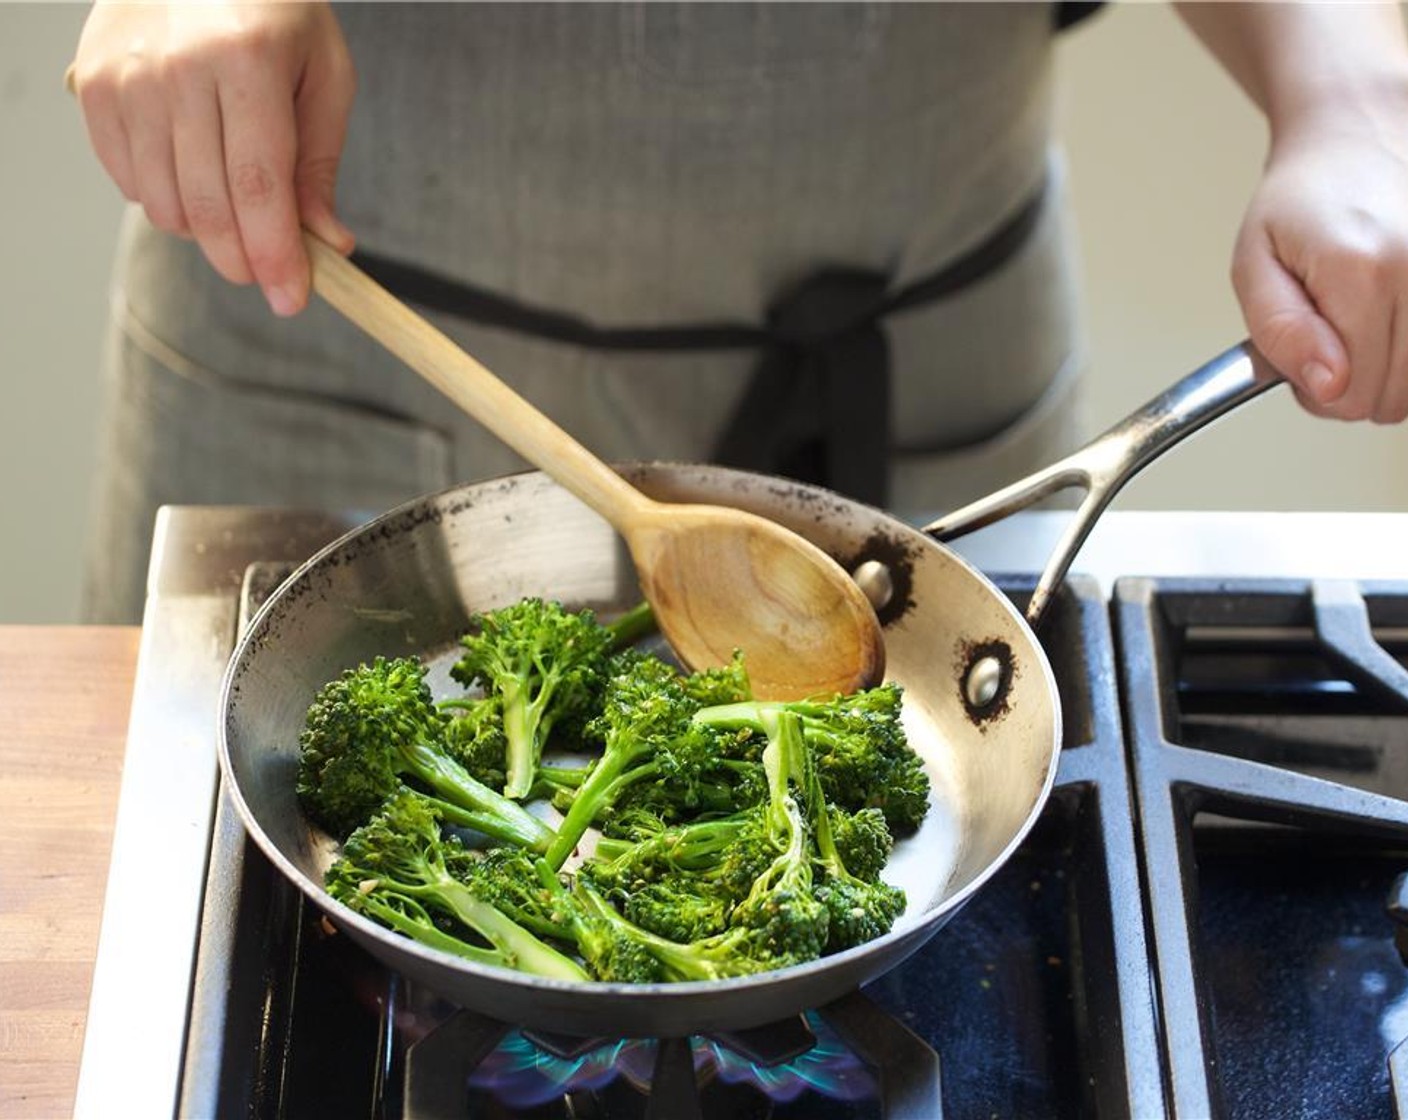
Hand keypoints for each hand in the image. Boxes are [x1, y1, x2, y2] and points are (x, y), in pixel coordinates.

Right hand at [71, 1, 355, 315]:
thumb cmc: (274, 14)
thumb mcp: (323, 76)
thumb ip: (319, 163)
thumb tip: (326, 243)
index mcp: (247, 60)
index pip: (259, 187)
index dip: (275, 255)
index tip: (292, 298)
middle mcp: (178, 68)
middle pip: (209, 207)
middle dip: (243, 260)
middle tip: (267, 273)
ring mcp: (127, 77)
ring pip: (165, 205)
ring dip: (205, 231)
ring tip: (234, 205)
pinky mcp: (93, 85)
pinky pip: (128, 182)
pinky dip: (165, 200)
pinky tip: (192, 173)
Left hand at [1231, 97, 1407, 423]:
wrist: (1361, 138)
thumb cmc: (1301, 203)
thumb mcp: (1255, 267)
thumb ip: (1281, 332)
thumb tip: (1328, 387)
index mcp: (1360, 270)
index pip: (1350, 395)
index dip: (1318, 393)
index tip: (1307, 359)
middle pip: (1393, 398)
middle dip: (1355, 386)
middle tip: (1333, 340)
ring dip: (1392, 373)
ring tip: (1366, 326)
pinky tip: (1396, 319)